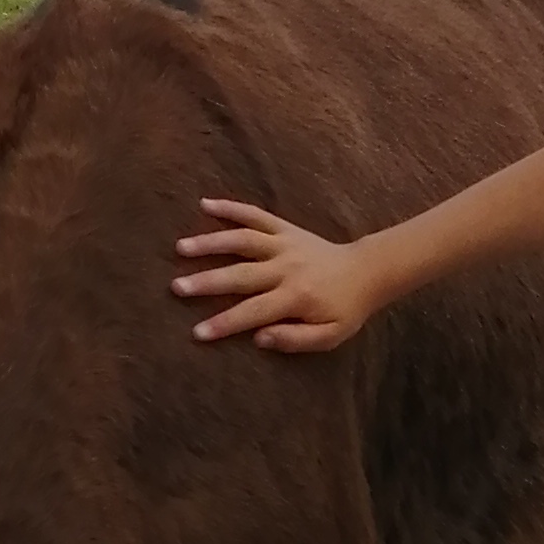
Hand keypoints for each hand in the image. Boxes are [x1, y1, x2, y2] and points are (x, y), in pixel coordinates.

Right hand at [172, 196, 378, 352]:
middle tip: (177, 287)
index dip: (224, 323)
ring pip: (243, 240)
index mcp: (296, 297)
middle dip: (207, 282)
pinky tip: (206, 204)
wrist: (366, 272)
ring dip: (211, 242)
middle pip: (241, 275)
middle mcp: (286, 268)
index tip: (197, 333)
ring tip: (181, 247)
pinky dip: (231, 208)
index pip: (253, 312)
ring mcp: (284, 244)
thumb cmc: (344, 309)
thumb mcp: (329, 336)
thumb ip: (295, 339)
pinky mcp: (284, 228)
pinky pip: (255, 215)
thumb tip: (259, 338)